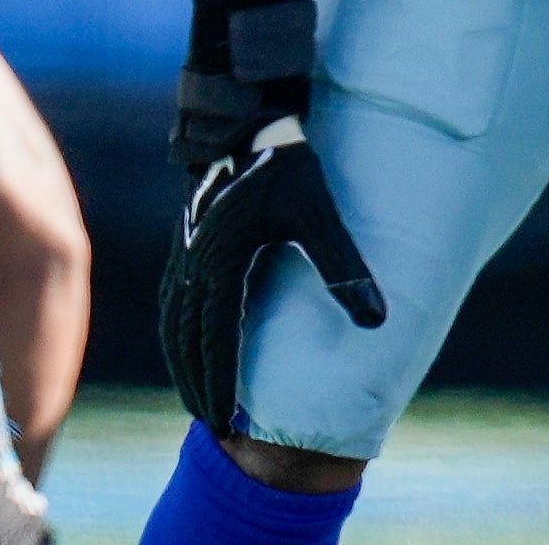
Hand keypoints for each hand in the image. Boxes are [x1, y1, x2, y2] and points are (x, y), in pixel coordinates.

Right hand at [159, 118, 385, 430]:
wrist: (247, 121)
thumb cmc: (287, 167)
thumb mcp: (321, 216)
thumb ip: (345, 268)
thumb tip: (378, 321)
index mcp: (222, 265)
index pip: (217, 340)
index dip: (221, 383)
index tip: (227, 421)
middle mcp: (194, 265)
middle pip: (187, 341)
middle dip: (199, 386)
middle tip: (214, 427)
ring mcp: (184, 253)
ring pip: (174, 322)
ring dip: (183, 364)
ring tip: (197, 400)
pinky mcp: (185, 242)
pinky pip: (171, 300)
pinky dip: (176, 333)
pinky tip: (185, 345)